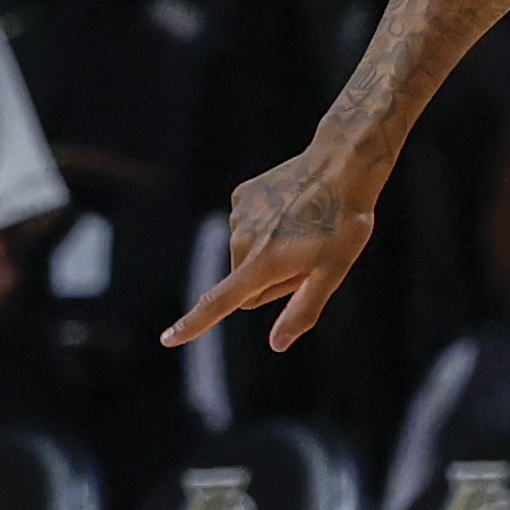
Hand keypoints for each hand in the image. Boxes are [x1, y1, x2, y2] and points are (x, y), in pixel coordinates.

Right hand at [167, 141, 378, 354]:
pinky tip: (292, 209)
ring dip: (270, 252)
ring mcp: (239, 214)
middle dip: (271, 280)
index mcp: (261, 263)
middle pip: (246, 284)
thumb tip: (276, 344)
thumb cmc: (343, 223)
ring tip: (305, 228)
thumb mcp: (332, 273)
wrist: (341, 165)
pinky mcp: (241, 195)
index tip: (166, 340)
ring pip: (248, 255)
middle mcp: (241, 239)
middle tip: (309, 256)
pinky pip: (249, 226)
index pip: (219, 303)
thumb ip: (302, 310)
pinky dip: (267, 226)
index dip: (193, 325)